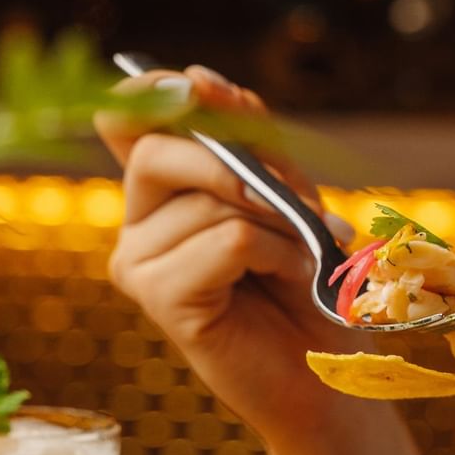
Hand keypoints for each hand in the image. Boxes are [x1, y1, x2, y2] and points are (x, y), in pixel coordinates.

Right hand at [95, 65, 360, 450]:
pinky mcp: (161, 300)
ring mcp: (140, 265)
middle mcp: (137, 226)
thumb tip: (201, 81)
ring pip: (208, 201)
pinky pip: (227, 240)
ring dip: (280, 223)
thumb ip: (248, 139)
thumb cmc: (310, 286)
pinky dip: (277, 252)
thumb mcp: (287, 193)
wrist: (328, 374)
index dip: (157, 92)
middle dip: (235, 163)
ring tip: (304, 260)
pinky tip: (293, 279)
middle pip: (156, 152)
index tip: (201, 87)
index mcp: (161, 194)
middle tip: (294, 201)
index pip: (126, 119)